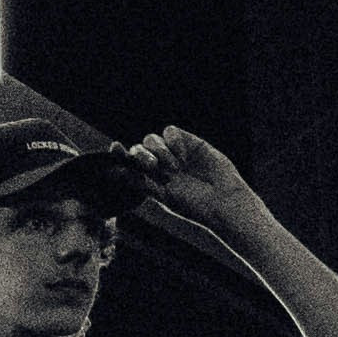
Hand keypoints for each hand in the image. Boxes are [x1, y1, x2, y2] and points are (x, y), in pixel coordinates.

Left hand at [124, 124, 259, 234]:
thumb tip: (114, 171)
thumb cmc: (194, 205)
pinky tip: (183, 156)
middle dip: (141, 156)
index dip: (119, 154)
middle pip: (138, 149)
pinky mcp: (188, 141)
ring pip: (151, 139)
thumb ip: (140, 183)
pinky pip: (170, 132)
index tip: (114, 148)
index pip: (128, 162)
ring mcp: (174, 152)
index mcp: (150, 178)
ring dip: (159, 151)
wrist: (223, 200)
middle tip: (154, 167)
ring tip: (174, 168)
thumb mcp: (163, 196)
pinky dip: (173, 141)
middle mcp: (160, 164)